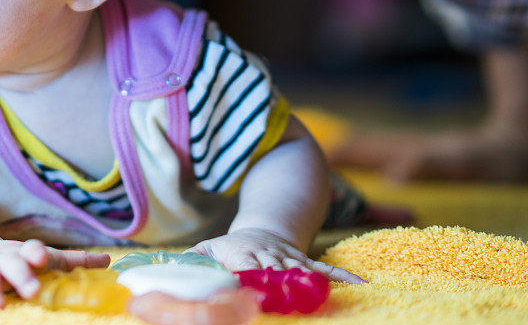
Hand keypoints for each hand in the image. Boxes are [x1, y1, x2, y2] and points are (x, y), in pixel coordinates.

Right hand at [0, 237, 109, 308]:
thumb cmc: (12, 259)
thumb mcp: (38, 258)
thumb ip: (72, 262)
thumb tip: (109, 261)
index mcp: (23, 253)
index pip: (33, 250)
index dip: (38, 253)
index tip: (42, 258)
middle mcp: (2, 257)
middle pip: (11, 263)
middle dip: (20, 274)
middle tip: (30, 290)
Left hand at [187, 227, 363, 283]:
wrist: (262, 232)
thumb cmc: (230, 249)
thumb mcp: (208, 250)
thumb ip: (191, 261)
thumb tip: (171, 271)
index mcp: (242, 254)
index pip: (245, 265)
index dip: (249, 276)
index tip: (252, 289)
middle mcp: (268, 256)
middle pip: (275, 270)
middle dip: (281, 283)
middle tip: (289, 298)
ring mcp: (288, 258)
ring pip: (300, 270)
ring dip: (312, 281)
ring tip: (326, 294)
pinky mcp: (304, 261)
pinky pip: (325, 269)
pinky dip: (341, 276)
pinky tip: (359, 285)